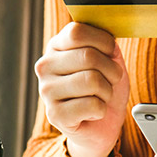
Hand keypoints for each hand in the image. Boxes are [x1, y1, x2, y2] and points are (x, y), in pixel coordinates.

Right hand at [34, 22, 129, 156]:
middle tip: (111, 80)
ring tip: (102, 96)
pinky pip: (92, 105)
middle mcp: (45, 66)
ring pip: (92, 81)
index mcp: (57, 46)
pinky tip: (94, 111)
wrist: (100, 124)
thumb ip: (106, 43)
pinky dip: (102, 109)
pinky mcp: (55, 115)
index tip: (111, 52)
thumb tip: (110, 35)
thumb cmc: (104, 87)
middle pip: (88, 56)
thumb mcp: (108, 59)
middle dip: (111, 70)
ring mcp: (46, 91)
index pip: (77, 31)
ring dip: (107, 91)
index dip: (103, 41)